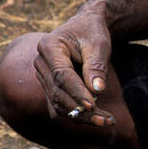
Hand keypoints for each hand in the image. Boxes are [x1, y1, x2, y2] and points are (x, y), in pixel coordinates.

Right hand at [34, 11, 113, 126]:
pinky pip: (60, 105)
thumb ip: (96, 66)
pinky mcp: (49, 86)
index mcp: (49, 46)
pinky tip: (97, 119)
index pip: (61, 75)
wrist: (85, 27)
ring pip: (58, 103)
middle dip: (80, 109)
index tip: (93, 105)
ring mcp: (43, 76)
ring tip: (106, 121)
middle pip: (57, 92)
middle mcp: (41, 62)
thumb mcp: (99, 44)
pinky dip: (78, 114)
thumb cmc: (92, 32)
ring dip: (81, 116)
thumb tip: (97, 90)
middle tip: (106, 120)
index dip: (76, 91)